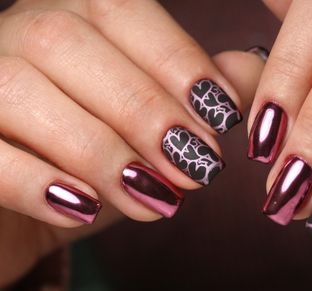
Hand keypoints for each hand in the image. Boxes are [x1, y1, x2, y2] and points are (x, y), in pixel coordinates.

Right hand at [0, 0, 264, 288]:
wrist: (27, 212)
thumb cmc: (98, 161)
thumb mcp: (155, 131)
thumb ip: (201, 94)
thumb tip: (250, 72)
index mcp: (70, 17)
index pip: (119, 10)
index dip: (175, 61)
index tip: (222, 117)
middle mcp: (14, 33)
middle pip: (68, 43)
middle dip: (144, 109)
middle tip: (199, 167)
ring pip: (23, 89)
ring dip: (101, 149)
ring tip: (156, 198)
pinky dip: (36, 182)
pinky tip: (85, 209)